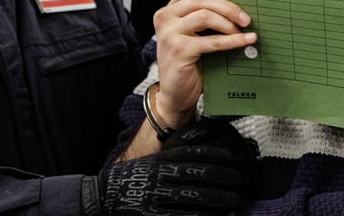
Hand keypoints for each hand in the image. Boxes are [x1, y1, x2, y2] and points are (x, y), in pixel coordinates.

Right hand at [81, 118, 256, 215]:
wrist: (103, 197)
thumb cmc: (131, 177)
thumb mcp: (150, 160)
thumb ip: (172, 155)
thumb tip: (201, 143)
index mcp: (159, 160)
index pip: (192, 154)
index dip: (215, 155)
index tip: (232, 158)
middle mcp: (159, 176)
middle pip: (198, 175)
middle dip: (223, 178)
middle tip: (240, 181)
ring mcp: (156, 197)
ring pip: (195, 198)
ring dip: (219, 199)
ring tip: (235, 201)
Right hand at [153, 0, 255, 128]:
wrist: (175, 94)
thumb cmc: (189, 62)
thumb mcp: (192, 35)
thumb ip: (203, 18)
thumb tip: (238, 6)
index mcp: (169, 10)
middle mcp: (165, 18)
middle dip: (227, 6)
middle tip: (246, 17)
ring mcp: (170, 33)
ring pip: (204, 15)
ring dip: (229, 23)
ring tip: (244, 31)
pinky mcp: (179, 50)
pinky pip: (211, 40)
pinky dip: (232, 40)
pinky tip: (246, 41)